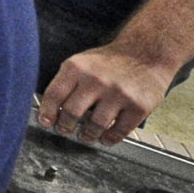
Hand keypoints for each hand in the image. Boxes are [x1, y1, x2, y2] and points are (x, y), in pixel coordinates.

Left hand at [37, 45, 176, 144]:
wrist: (147, 53)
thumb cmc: (110, 61)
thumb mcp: (83, 61)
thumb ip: (68, 81)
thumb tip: (51, 109)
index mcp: (77, 68)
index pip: (54, 94)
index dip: (47, 112)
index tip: (46, 123)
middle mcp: (96, 80)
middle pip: (72, 112)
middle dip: (65, 126)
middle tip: (65, 131)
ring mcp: (118, 94)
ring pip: (96, 124)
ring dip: (88, 135)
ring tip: (86, 136)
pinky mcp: (138, 106)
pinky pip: (120, 130)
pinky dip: (110, 138)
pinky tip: (106, 138)